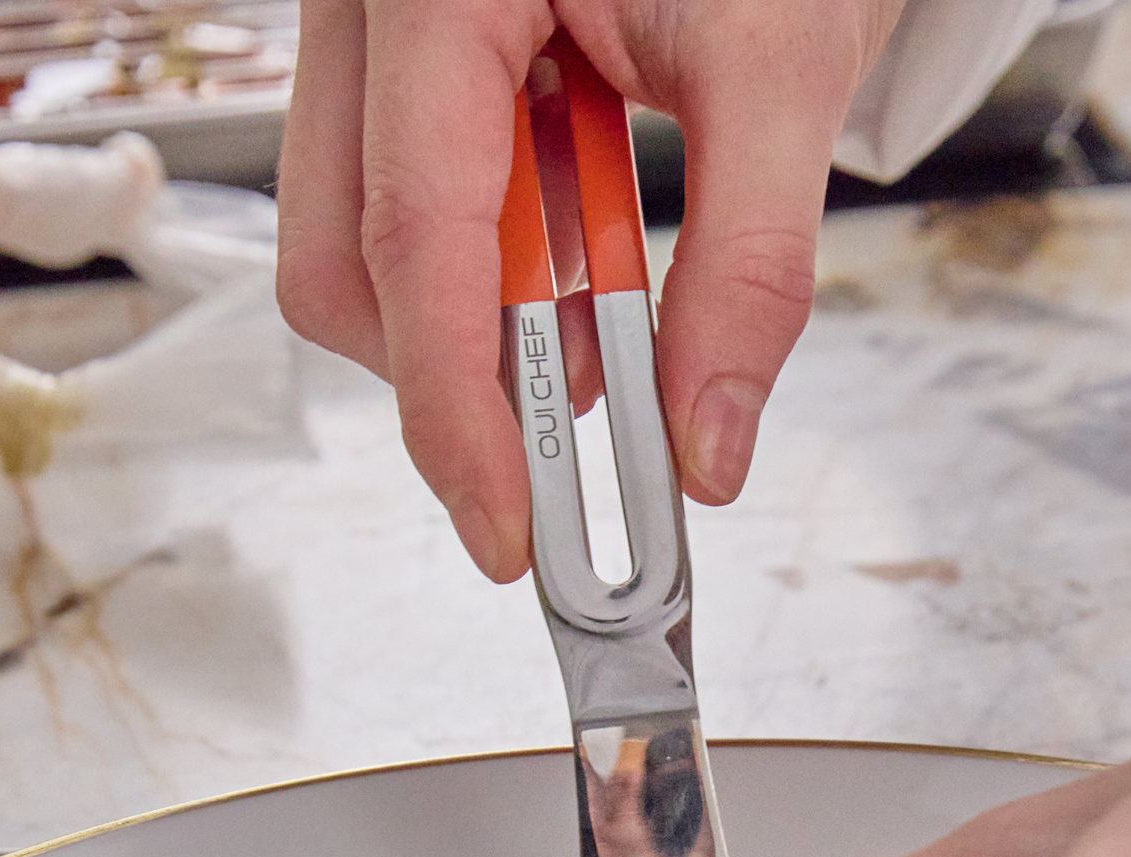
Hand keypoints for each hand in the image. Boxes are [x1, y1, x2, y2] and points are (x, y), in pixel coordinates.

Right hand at [276, 0, 903, 579]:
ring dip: (487, 319)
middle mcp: (372, 7)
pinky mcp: (403, 69)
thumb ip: (750, 271)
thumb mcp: (786, 65)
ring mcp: (373, 38)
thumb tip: (705, 452)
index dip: (456, 415)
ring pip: (362, 250)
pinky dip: (499, 268)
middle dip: (461, 369)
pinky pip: (404, 209)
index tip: (509, 531)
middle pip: (344, 266)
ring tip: (614, 281)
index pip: (415, 240)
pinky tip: (583, 233)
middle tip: (598, 391)